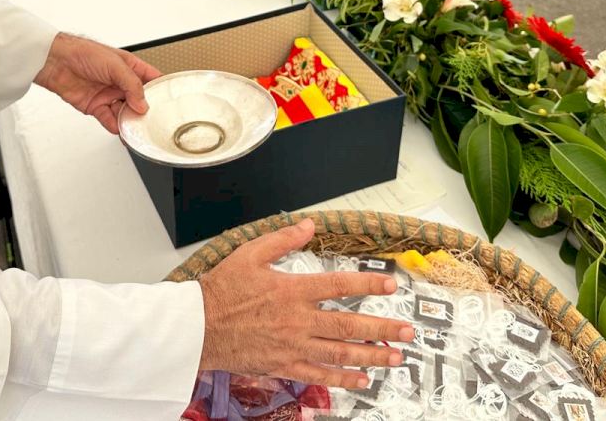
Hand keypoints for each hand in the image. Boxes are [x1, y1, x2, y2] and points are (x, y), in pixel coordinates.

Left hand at [33, 33, 160, 132]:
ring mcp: (108, 95)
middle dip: (145, 111)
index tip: (168, 103)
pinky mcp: (95, 106)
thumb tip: (142, 103)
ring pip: (125, 113)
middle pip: (139, 100)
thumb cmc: (83, 52)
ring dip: (130, 121)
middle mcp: (120, 82)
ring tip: (136, 128)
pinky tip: (120, 128)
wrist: (56, 62)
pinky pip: (109, 119)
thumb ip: (131, 84)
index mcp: (129, 67)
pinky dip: (115, 126)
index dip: (159, 91)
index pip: (150, 80)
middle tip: (151, 120)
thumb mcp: (115, 64)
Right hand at [199, 219, 415, 386]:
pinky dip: (343, 379)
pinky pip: (319, 375)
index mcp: (291, 290)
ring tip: (395, 357)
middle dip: (382, 328)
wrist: (199, 327)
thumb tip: (309, 225)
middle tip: (407, 330)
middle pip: (348, 325)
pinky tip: (361, 380)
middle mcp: (297, 320)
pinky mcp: (284, 365)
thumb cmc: (221, 290)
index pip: (339, 285)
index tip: (391, 286)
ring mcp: (293, 345)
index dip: (368, 285)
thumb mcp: (249, 254)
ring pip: (340, 354)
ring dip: (371, 356)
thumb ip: (282, 239)